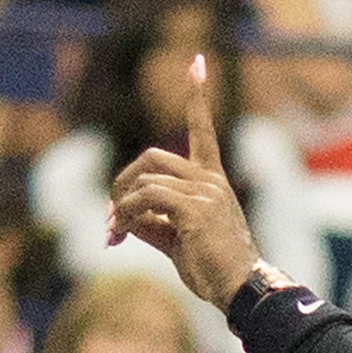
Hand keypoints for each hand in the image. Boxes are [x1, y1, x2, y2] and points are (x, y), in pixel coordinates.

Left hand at [104, 56, 268, 308]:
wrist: (240, 289)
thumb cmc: (213, 269)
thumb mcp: (176, 241)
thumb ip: (151, 223)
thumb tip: (121, 219)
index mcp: (212, 180)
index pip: (203, 129)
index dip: (197, 96)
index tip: (197, 62)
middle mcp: (210, 179)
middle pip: (153, 157)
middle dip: (123, 182)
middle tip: (111, 215)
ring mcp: (205, 191)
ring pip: (146, 180)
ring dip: (120, 207)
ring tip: (114, 234)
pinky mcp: (194, 208)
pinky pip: (146, 199)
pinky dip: (125, 215)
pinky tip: (121, 234)